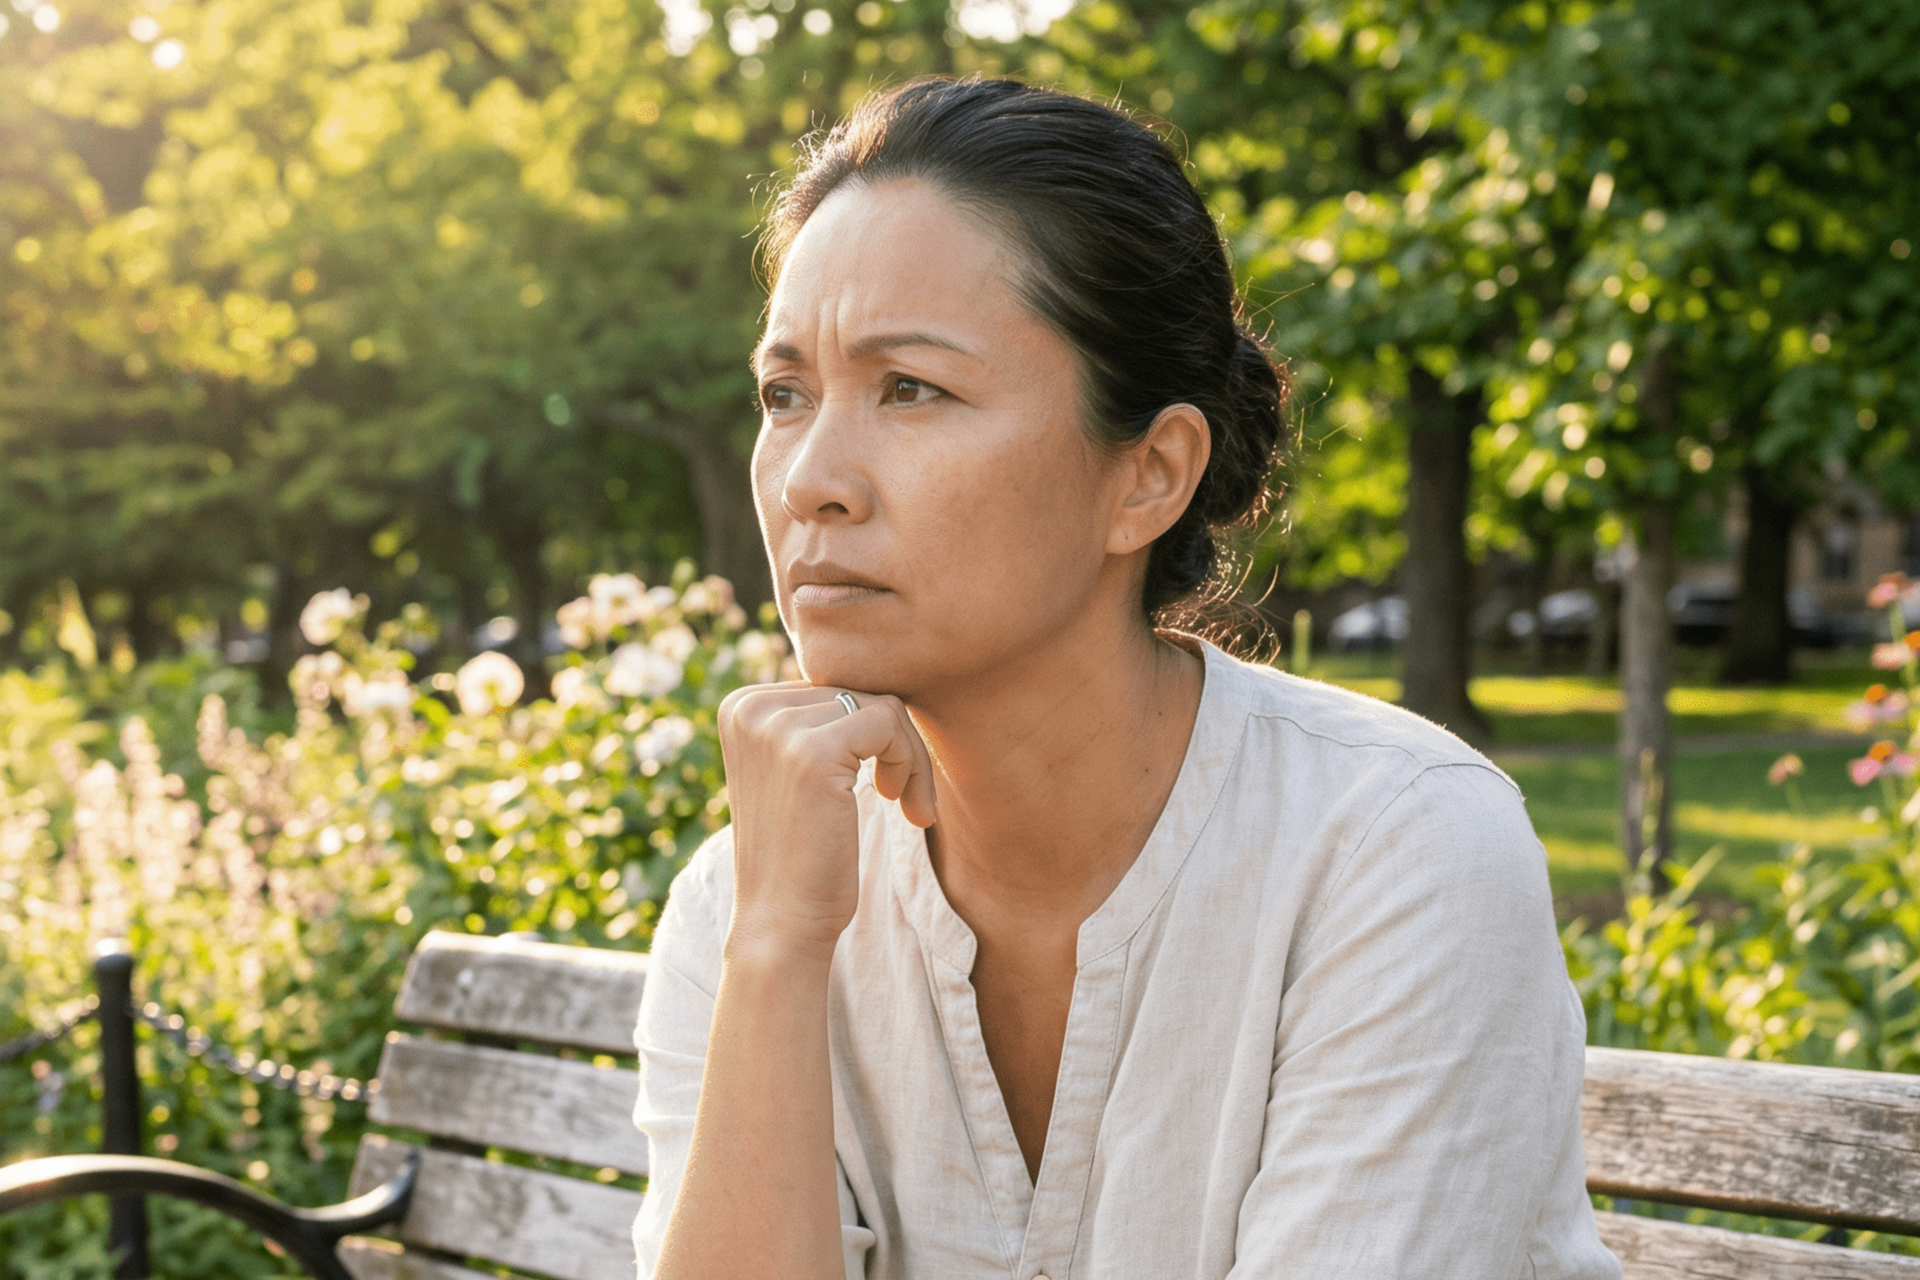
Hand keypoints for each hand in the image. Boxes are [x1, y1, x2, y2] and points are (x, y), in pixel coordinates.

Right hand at [716, 682, 936, 959]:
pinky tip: (906, 808)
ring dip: (909, 757)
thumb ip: (822, 719)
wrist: (781, 923)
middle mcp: (749, 707)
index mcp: (741, 706)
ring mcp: (775, 727)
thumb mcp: (799, 771)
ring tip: (906, 805)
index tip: (885, 783)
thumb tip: (883, 665)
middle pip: (860, 689)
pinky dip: (912, 763)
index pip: (834, 686)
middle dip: (895, 744)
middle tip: (904, 799)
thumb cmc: (803, 854)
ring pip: (882, 705)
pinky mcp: (811, 751)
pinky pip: (889, 723)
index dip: (871, 733)